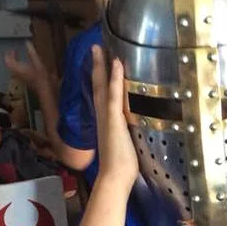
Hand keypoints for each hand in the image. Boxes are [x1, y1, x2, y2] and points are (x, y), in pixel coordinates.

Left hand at [4, 42, 51, 91]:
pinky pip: (17, 72)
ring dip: (14, 62)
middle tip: (14, 52)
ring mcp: (20, 77)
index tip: (12, 49)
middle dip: (10, 57)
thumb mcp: (37, 62)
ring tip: (17, 57)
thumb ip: (31, 52)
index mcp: (18, 68)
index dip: (8, 54)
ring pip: (12, 68)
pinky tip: (24, 64)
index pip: (7, 60)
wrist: (44, 89)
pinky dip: (18, 66)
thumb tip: (27, 42)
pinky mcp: (24, 79)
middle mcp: (17, 73)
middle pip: (9, 64)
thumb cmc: (41, 77)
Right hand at [92, 46, 138, 192]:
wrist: (114, 177)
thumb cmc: (120, 167)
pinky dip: (114, 79)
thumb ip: (125, 133)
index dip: (101, 79)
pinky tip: (116, 63)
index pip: (102, 96)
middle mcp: (103, 117)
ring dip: (101, 66)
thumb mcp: (123, 144)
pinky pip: (113, 95)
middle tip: (94, 48)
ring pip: (102, 86)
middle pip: (97, 86)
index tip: (101, 64)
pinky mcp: (114, 120)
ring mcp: (107, 117)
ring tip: (99, 48)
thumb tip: (132, 129)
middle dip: (96, 67)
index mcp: (106, 122)